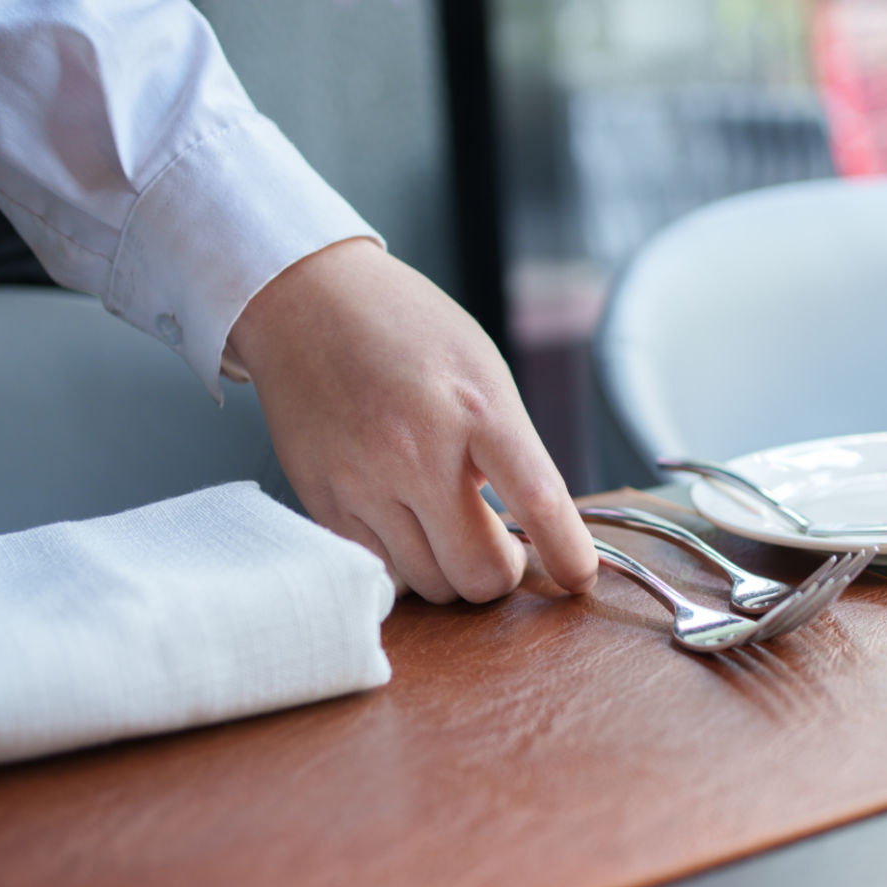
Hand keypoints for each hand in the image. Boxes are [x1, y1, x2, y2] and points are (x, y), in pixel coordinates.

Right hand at [227, 238, 598, 601]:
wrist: (308, 301)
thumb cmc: (408, 331)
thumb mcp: (482, 370)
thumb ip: (509, 447)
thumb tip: (532, 527)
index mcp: (476, 408)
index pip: (538, 501)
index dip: (569, 555)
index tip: (578, 577)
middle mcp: (417, 452)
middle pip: (479, 572)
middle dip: (500, 573)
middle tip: (499, 547)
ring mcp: (363, 481)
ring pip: (429, 585)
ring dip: (451, 572)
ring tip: (447, 529)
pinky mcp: (323, 500)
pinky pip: (378, 570)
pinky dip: (404, 565)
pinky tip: (407, 529)